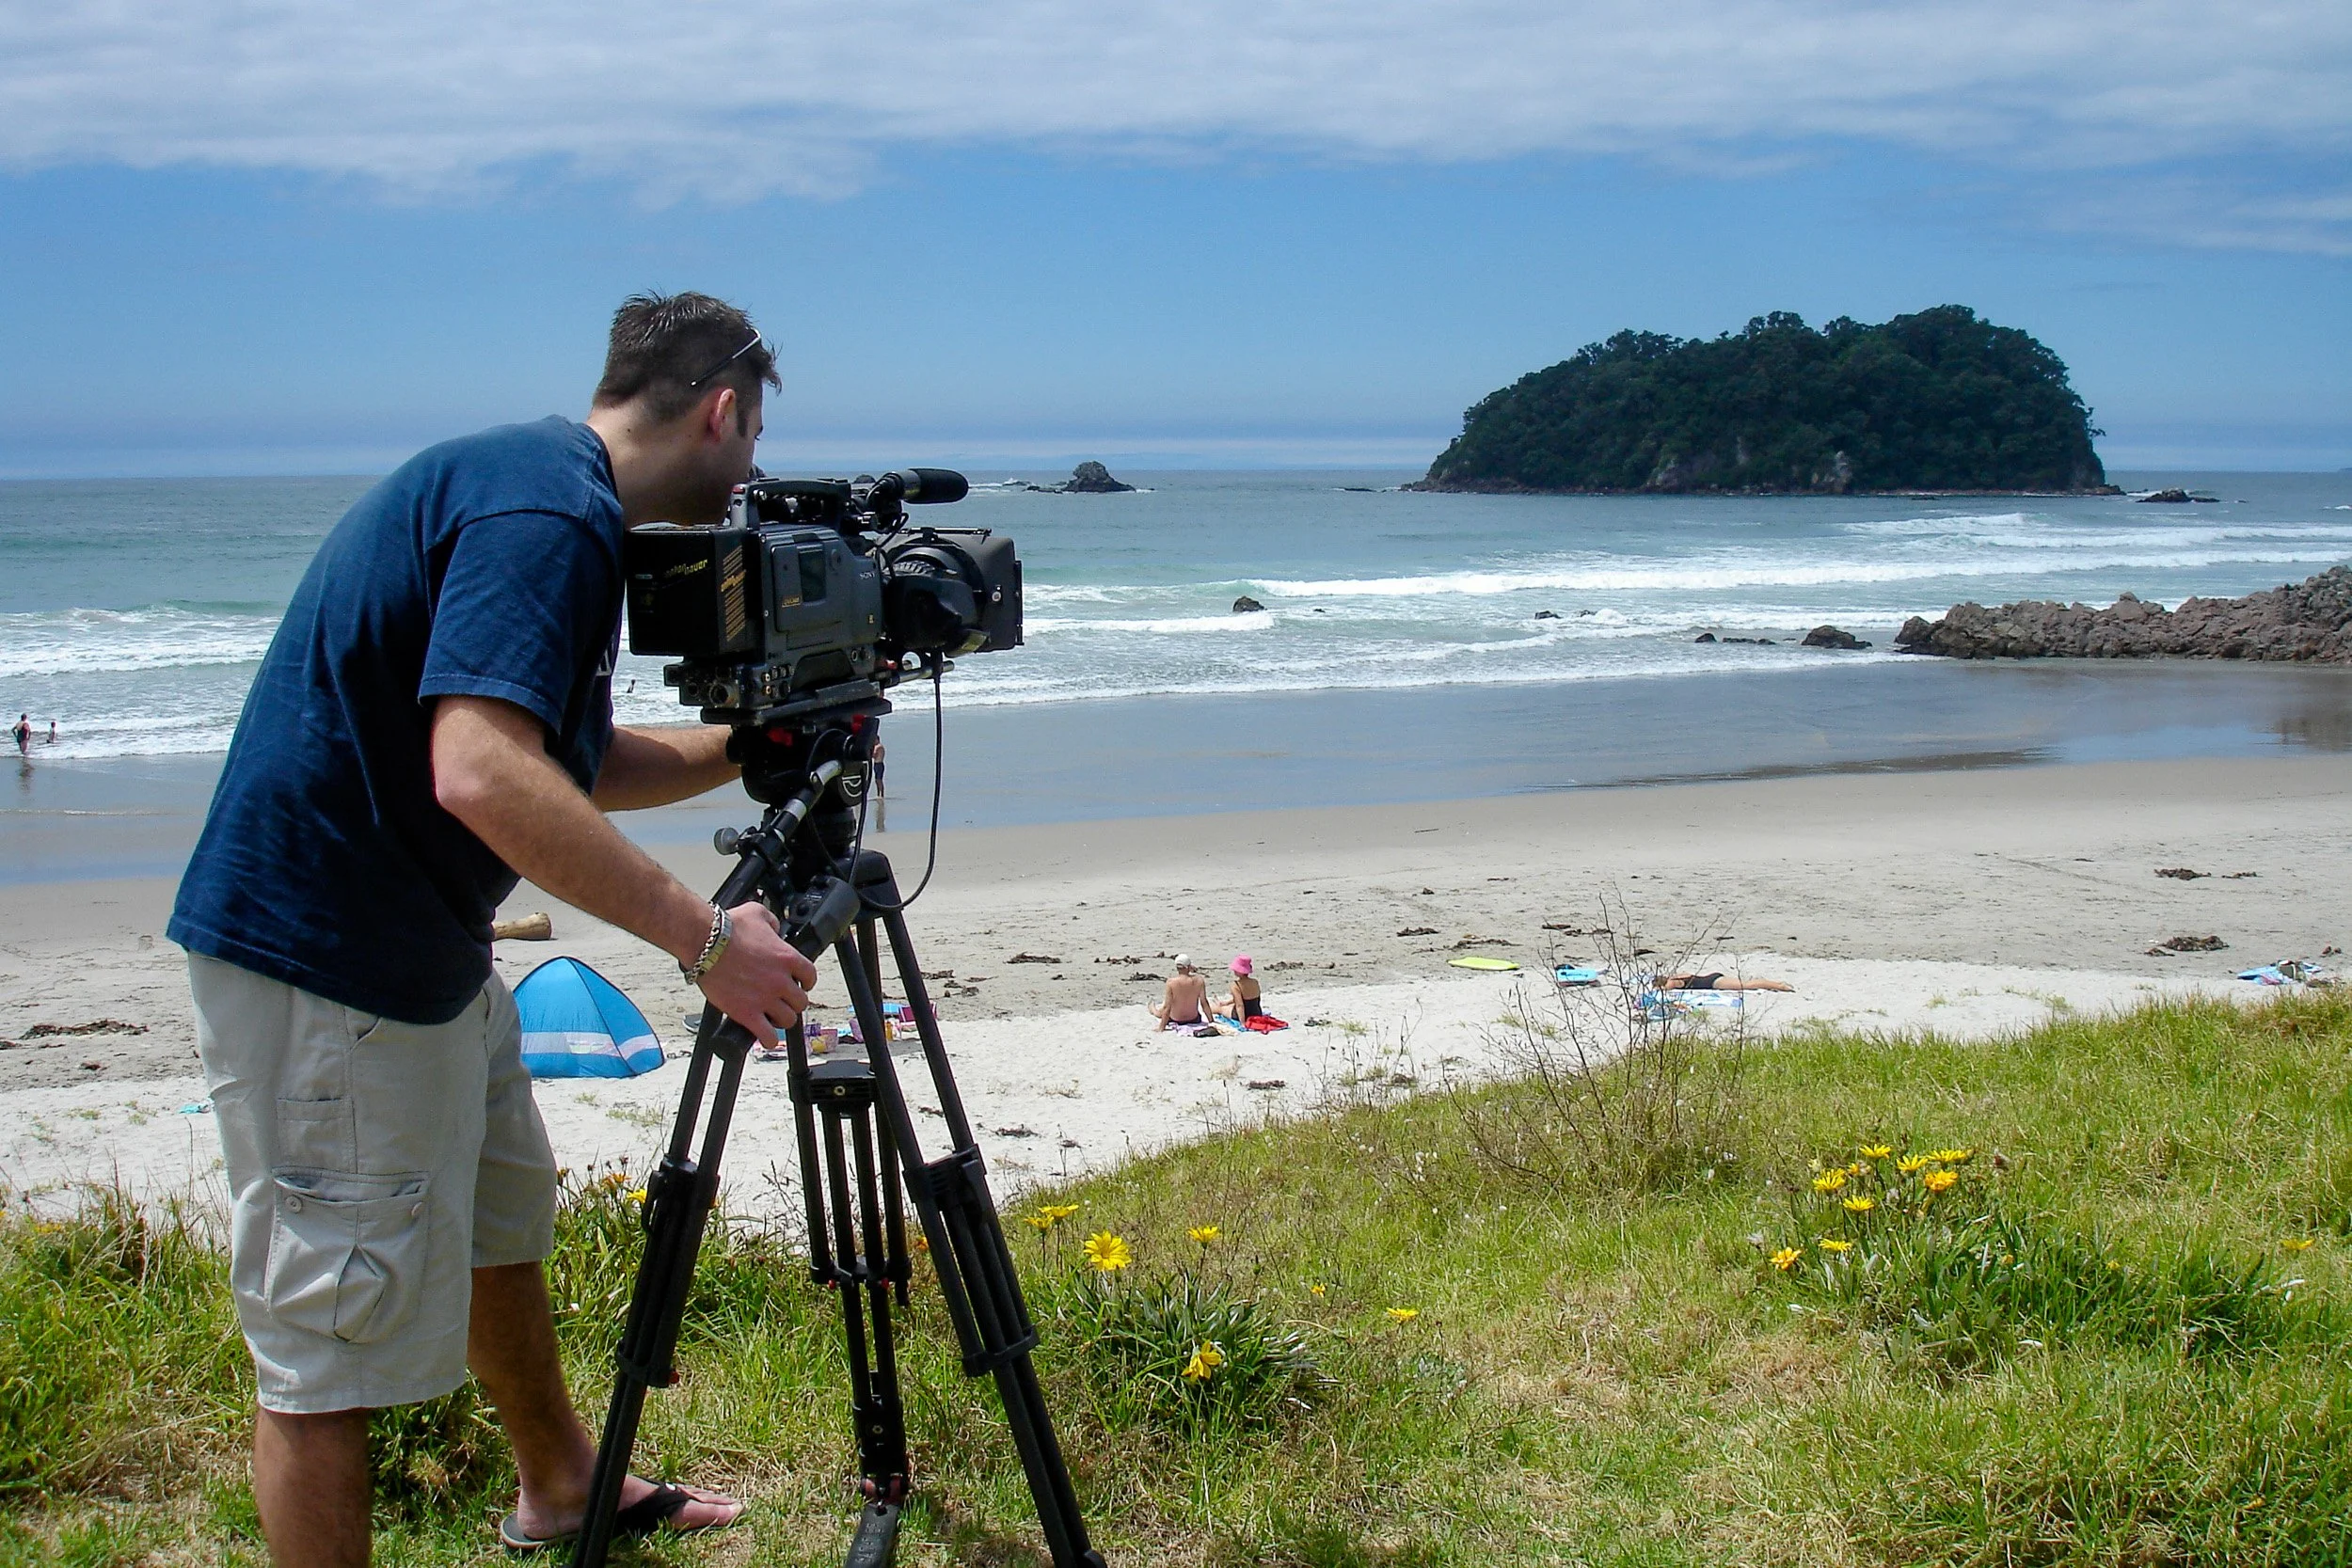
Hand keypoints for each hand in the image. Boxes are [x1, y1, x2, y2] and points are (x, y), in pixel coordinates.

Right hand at [696, 902, 817, 1047]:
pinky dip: (769, 1039)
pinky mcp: (747, 1013)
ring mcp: (764, 999)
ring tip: (773, 1016)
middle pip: (801, 1001)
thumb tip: (775, 929)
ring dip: (782, 1019)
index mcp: (787, 958)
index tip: (800, 983)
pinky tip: (766, 1036)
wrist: (704, 942)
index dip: (806, 982)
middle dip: (793, 1001)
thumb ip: (773, 922)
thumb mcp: (758, 914)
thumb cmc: (727, 928)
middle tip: (782, 1000)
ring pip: (788, 1020)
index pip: (810, 976)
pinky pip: (768, 1036)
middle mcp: (780, 980)